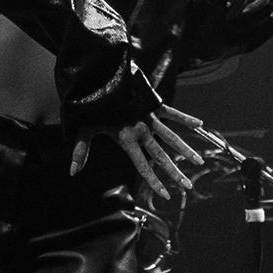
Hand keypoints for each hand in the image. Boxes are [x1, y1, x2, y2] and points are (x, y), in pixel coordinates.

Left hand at [72, 103, 227, 203]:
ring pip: (171, 137)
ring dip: (186, 149)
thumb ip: (81, 152)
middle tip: (188, 186)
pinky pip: (172, 113)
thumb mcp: (84, 128)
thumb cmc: (91, 106)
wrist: (101, 77)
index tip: (165, 195)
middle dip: (175, 172)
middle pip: (161, 156)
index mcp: (126, 138)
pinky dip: (185, 118)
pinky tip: (200, 124)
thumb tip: (72, 173)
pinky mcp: (154, 104)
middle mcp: (141, 130)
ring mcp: (149, 117)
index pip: (142, 166)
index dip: (154, 182)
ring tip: (199, 162)